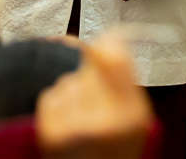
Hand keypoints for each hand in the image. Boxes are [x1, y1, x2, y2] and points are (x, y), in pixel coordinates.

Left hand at [37, 33, 153, 158]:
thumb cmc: (113, 150)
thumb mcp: (134, 120)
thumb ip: (125, 82)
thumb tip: (110, 38)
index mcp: (134, 116)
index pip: (115, 57)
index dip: (107, 43)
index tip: (101, 44)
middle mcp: (107, 122)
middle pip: (89, 67)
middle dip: (87, 75)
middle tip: (92, 99)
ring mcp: (77, 129)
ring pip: (68, 81)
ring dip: (70, 92)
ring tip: (79, 118)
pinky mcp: (52, 135)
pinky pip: (51, 97)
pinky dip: (54, 106)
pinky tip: (64, 125)